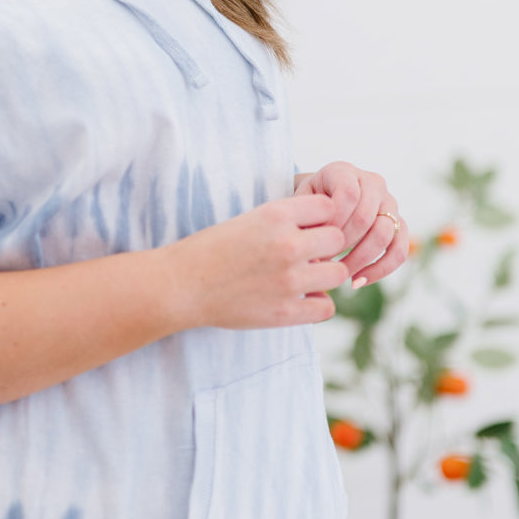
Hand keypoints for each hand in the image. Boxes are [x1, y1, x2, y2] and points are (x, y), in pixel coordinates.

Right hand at [164, 193, 349, 330]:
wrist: (180, 285)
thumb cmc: (209, 250)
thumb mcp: (247, 220)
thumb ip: (285, 221)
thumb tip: (323, 228)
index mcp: (276, 215)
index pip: (328, 206)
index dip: (320, 218)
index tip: (307, 228)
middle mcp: (288, 244)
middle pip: (338, 240)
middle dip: (325, 247)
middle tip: (307, 256)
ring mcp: (289, 280)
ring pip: (338, 274)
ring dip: (325, 276)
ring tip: (305, 278)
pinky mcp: (285, 311)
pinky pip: (327, 307)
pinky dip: (317, 304)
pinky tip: (299, 299)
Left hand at [293, 161, 408, 287]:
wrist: (319, 202)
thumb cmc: (305, 205)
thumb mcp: (297, 205)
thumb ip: (304, 221)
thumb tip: (315, 258)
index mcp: (344, 171)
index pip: (348, 195)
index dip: (333, 223)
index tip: (314, 241)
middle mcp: (372, 182)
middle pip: (366, 217)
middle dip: (343, 244)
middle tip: (323, 261)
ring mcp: (389, 203)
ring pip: (385, 234)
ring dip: (360, 259)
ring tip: (338, 273)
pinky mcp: (398, 224)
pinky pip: (399, 249)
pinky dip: (380, 269)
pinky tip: (357, 282)